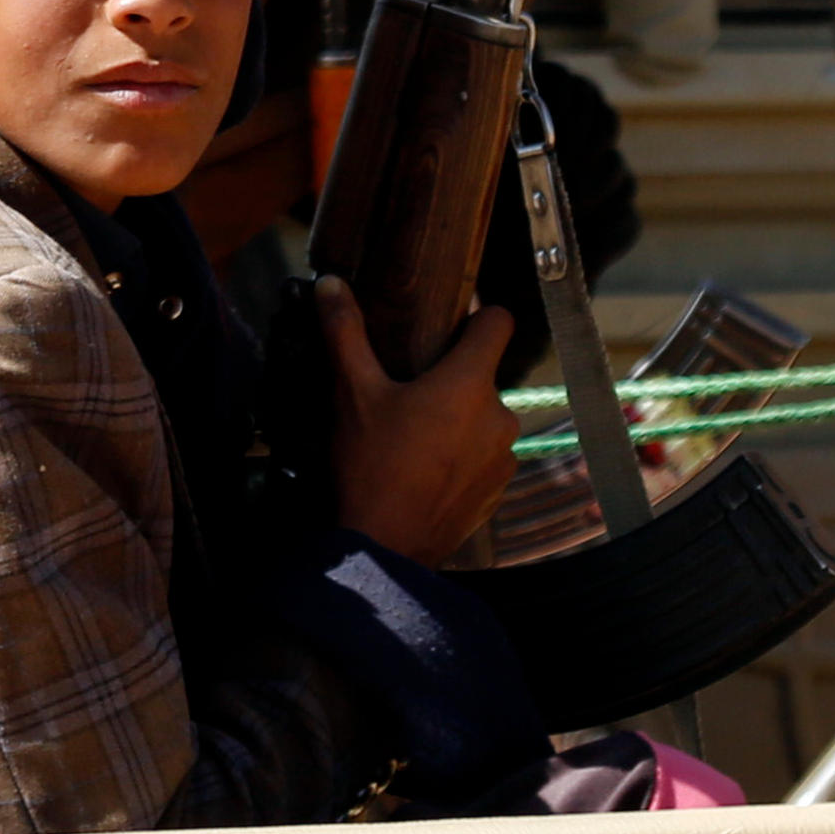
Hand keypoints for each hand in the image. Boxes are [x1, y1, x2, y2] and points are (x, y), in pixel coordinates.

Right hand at [319, 279, 515, 562]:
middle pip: (484, 376)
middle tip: (409, 392)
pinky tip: (426, 471)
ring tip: (415, 437)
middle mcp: (499, 415)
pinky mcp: (497, 492)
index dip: (478, 315)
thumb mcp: (353, 394)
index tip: (451, 323)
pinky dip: (462, 458)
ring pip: (483, 419)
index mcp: (470, 382)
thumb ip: (345, 334)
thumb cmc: (371, 465)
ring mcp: (503, 457)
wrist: (385, 550)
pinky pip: (484, 458)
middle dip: (453, 379)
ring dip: (459, 421)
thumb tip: (331, 283)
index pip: (499, 322)